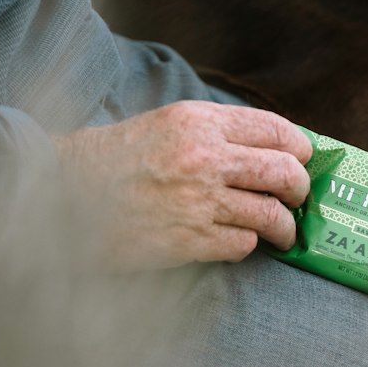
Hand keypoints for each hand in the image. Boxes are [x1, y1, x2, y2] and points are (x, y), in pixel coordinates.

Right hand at [53, 101, 311, 270]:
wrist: (63, 194)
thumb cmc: (116, 157)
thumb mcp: (168, 123)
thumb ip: (218, 131)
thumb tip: (273, 146)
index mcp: (200, 121)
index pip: (275, 129)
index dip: (300, 147)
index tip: (304, 159)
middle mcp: (205, 157)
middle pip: (285, 172)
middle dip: (301, 188)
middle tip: (299, 197)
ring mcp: (199, 201)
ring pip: (271, 214)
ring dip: (285, 226)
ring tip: (283, 232)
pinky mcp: (188, 241)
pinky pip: (242, 245)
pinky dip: (247, 245)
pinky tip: (238, 242)